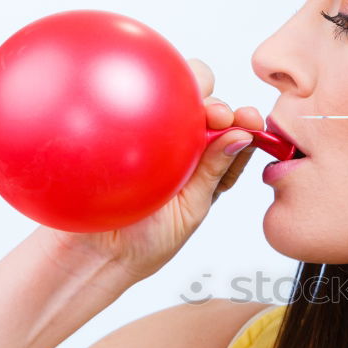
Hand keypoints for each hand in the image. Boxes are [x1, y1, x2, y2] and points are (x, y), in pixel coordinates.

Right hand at [41, 57, 261, 284]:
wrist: (96, 254)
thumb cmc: (148, 239)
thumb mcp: (190, 209)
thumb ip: (214, 173)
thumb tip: (242, 136)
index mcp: (207, 164)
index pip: (234, 131)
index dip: (245, 120)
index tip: (251, 119)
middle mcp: (182, 145)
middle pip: (205, 107)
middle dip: (218, 104)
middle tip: (220, 115)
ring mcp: (150, 134)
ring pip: (172, 99)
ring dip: (187, 93)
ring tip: (190, 106)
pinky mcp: (119, 129)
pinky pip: (132, 106)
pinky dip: (144, 94)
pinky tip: (146, 95)